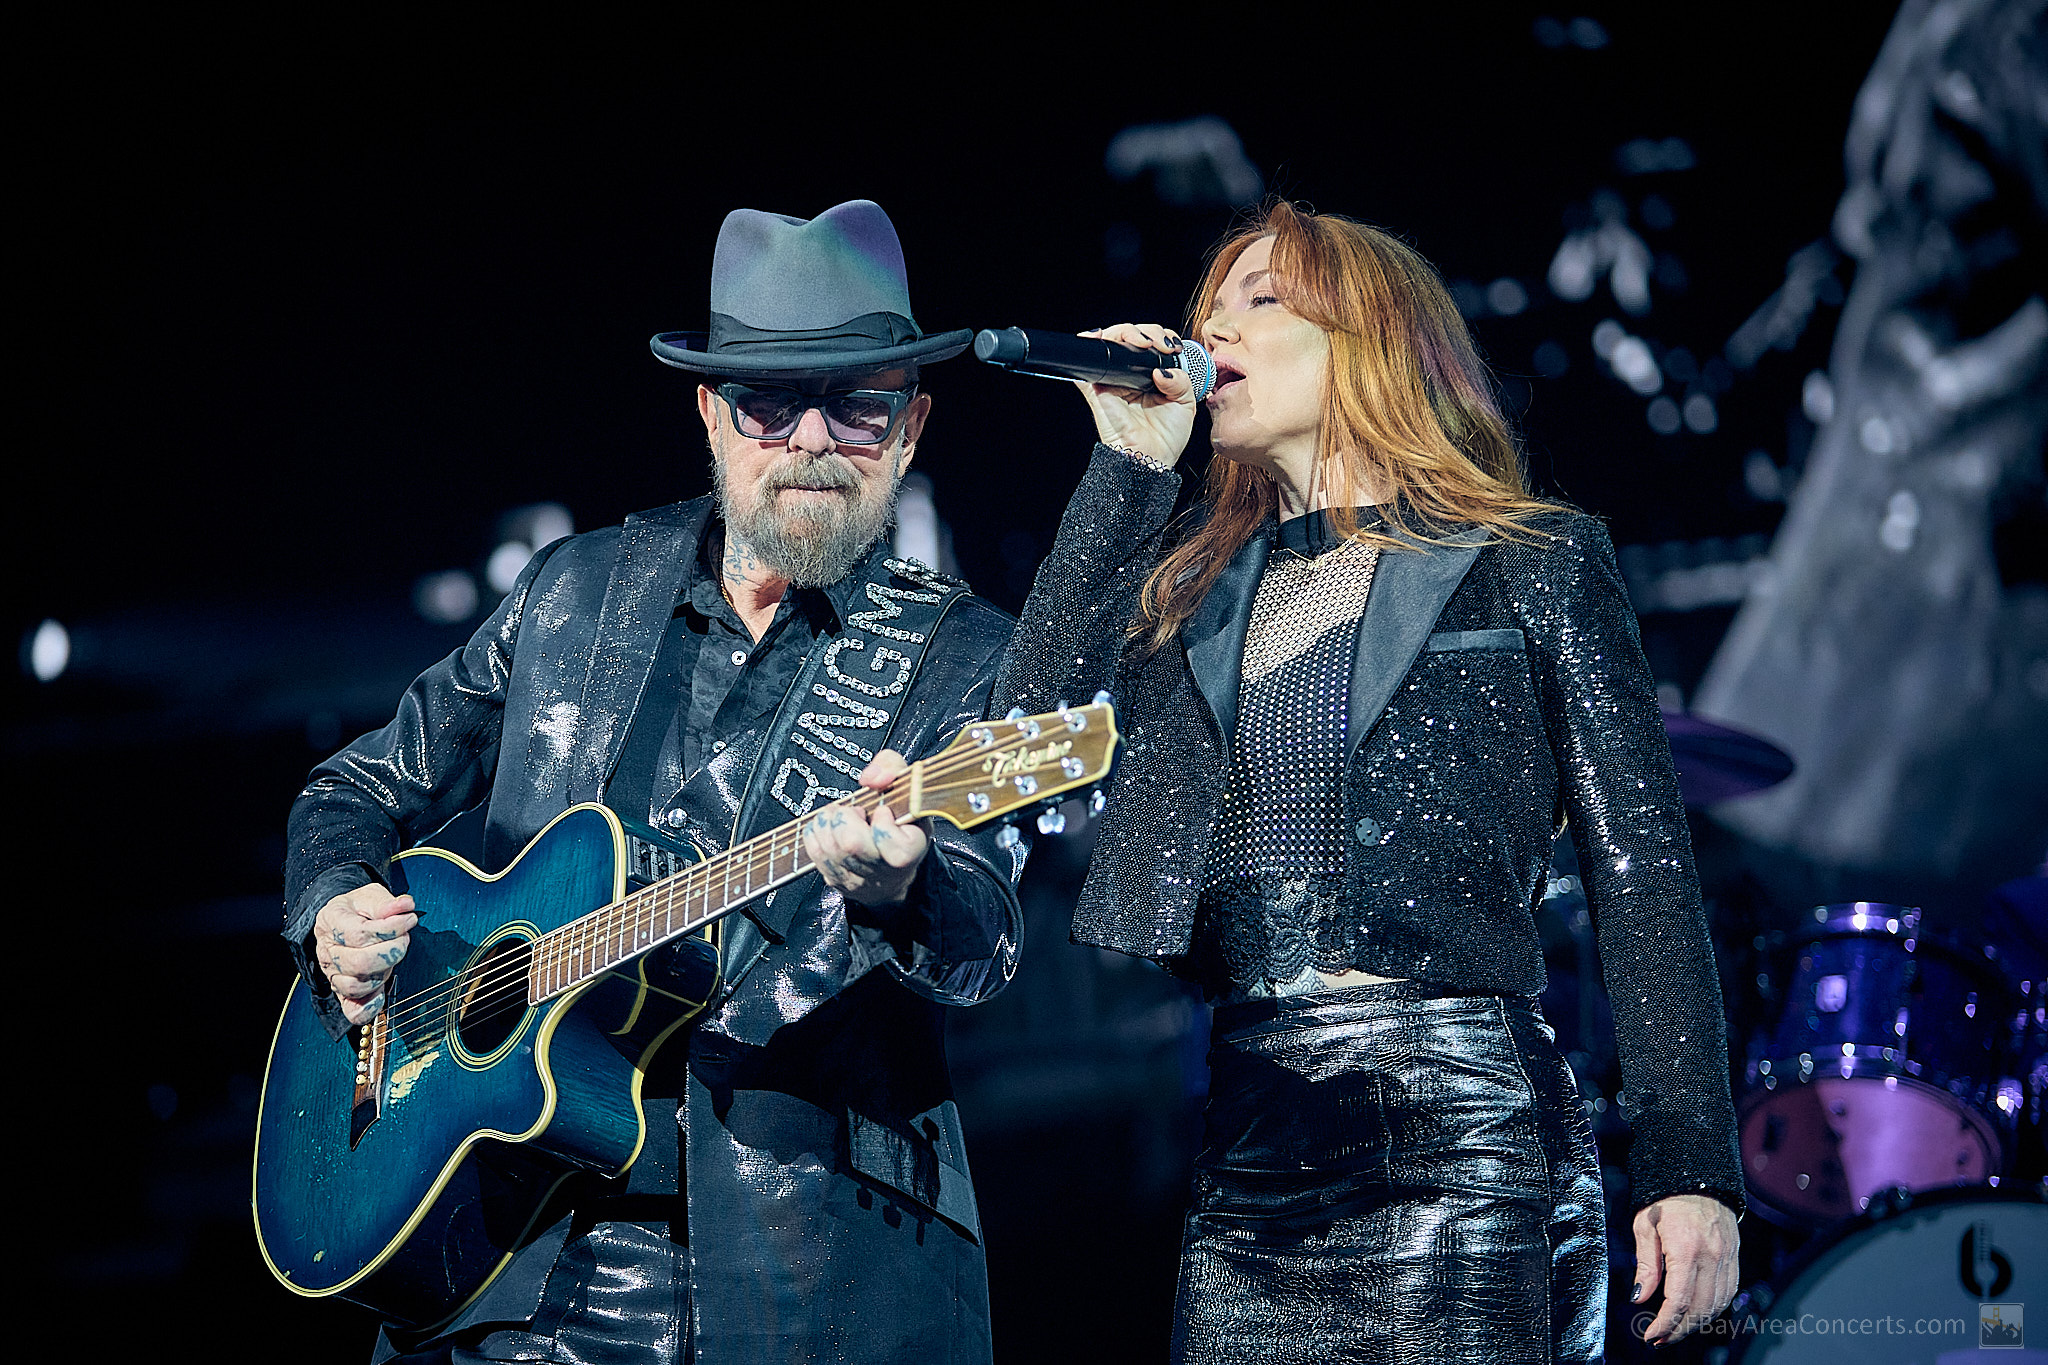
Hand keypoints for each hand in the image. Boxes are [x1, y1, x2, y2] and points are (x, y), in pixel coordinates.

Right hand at [312, 884, 418, 1025]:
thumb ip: (387, 902)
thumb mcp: (370, 896)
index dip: (391, 928)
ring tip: (392, 956)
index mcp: (331, 921)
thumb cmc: (357, 909)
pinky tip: (382, 996)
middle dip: (392, 951)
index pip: (359, 934)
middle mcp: (327, 951)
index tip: (409, 919)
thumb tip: (405, 906)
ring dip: (384, 972)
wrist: (341, 921)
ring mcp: (332, 974)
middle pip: (359, 963)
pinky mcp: (342, 992)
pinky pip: (353, 1011)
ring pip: (357, 986)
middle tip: (403, 939)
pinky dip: (369, 1008)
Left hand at [801, 750, 928, 906]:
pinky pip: (815, 851)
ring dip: (829, 822)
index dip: (884, 823)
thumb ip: (891, 767)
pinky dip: (816, 831)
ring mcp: (860, 879)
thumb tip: (870, 778)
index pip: (895, 845)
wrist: (891, 863)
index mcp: (911, 850)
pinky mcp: (837, 880)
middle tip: (855, 811)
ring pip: (830, 847)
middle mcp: (885, 870)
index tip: (883, 812)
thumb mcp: (908, 787)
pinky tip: (829, 827)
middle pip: (851, 844)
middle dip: (846, 817)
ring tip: (841, 816)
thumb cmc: (901, 823)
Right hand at [1076, 322, 1196, 469]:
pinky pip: (1086, 366)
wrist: (1150, 459)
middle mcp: (1131, 375)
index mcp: (1152, 376)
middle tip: (1160, 344)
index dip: (1162, 336)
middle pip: (1132, 337)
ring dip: (1126, 333)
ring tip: (1143, 343)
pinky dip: (1089, 346)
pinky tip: (1098, 337)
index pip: (1153, 343)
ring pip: (1112, 342)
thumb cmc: (1166, 437)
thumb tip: (1160, 369)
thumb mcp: (1186, 403)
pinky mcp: (1097, 389)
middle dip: (1147, 331)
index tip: (1173, 346)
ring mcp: (1113, 380)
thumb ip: (1181, 380)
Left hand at [1632, 1194, 1738, 1345]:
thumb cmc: (1665, 1199)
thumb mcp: (1644, 1226)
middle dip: (1679, 1330)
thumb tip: (1639, 1298)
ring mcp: (1727, 1258)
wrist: (1698, 1176)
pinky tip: (1696, 1313)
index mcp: (1686, 1248)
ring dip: (1697, 1323)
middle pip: (1700, 1308)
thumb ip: (1645, 1264)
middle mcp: (1712, 1256)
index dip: (1664, 1323)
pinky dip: (1713, 1309)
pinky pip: (1728, 1293)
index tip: (1651, 1335)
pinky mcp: (1735, 1258)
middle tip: (1660, 1338)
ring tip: (1675, 1329)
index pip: (1678, 1299)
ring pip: (1717, 1305)